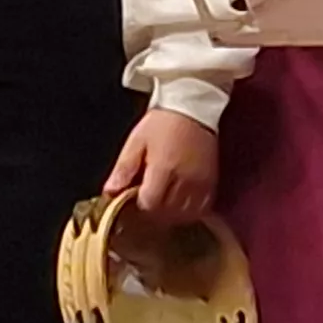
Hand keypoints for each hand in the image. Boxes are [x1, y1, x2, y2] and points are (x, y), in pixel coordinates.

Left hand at [106, 105, 221, 222]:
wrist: (193, 109)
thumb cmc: (161, 123)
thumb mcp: (136, 141)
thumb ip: (123, 168)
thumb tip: (110, 192)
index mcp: (163, 169)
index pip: (150, 203)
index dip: (140, 204)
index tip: (136, 198)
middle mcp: (185, 180)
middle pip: (167, 212)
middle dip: (154, 211)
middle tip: (148, 199)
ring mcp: (201, 183)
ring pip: (186, 213)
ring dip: (172, 213)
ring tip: (164, 201)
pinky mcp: (212, 182)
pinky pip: (202, 207)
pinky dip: (190, 210)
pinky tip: (180, 202)